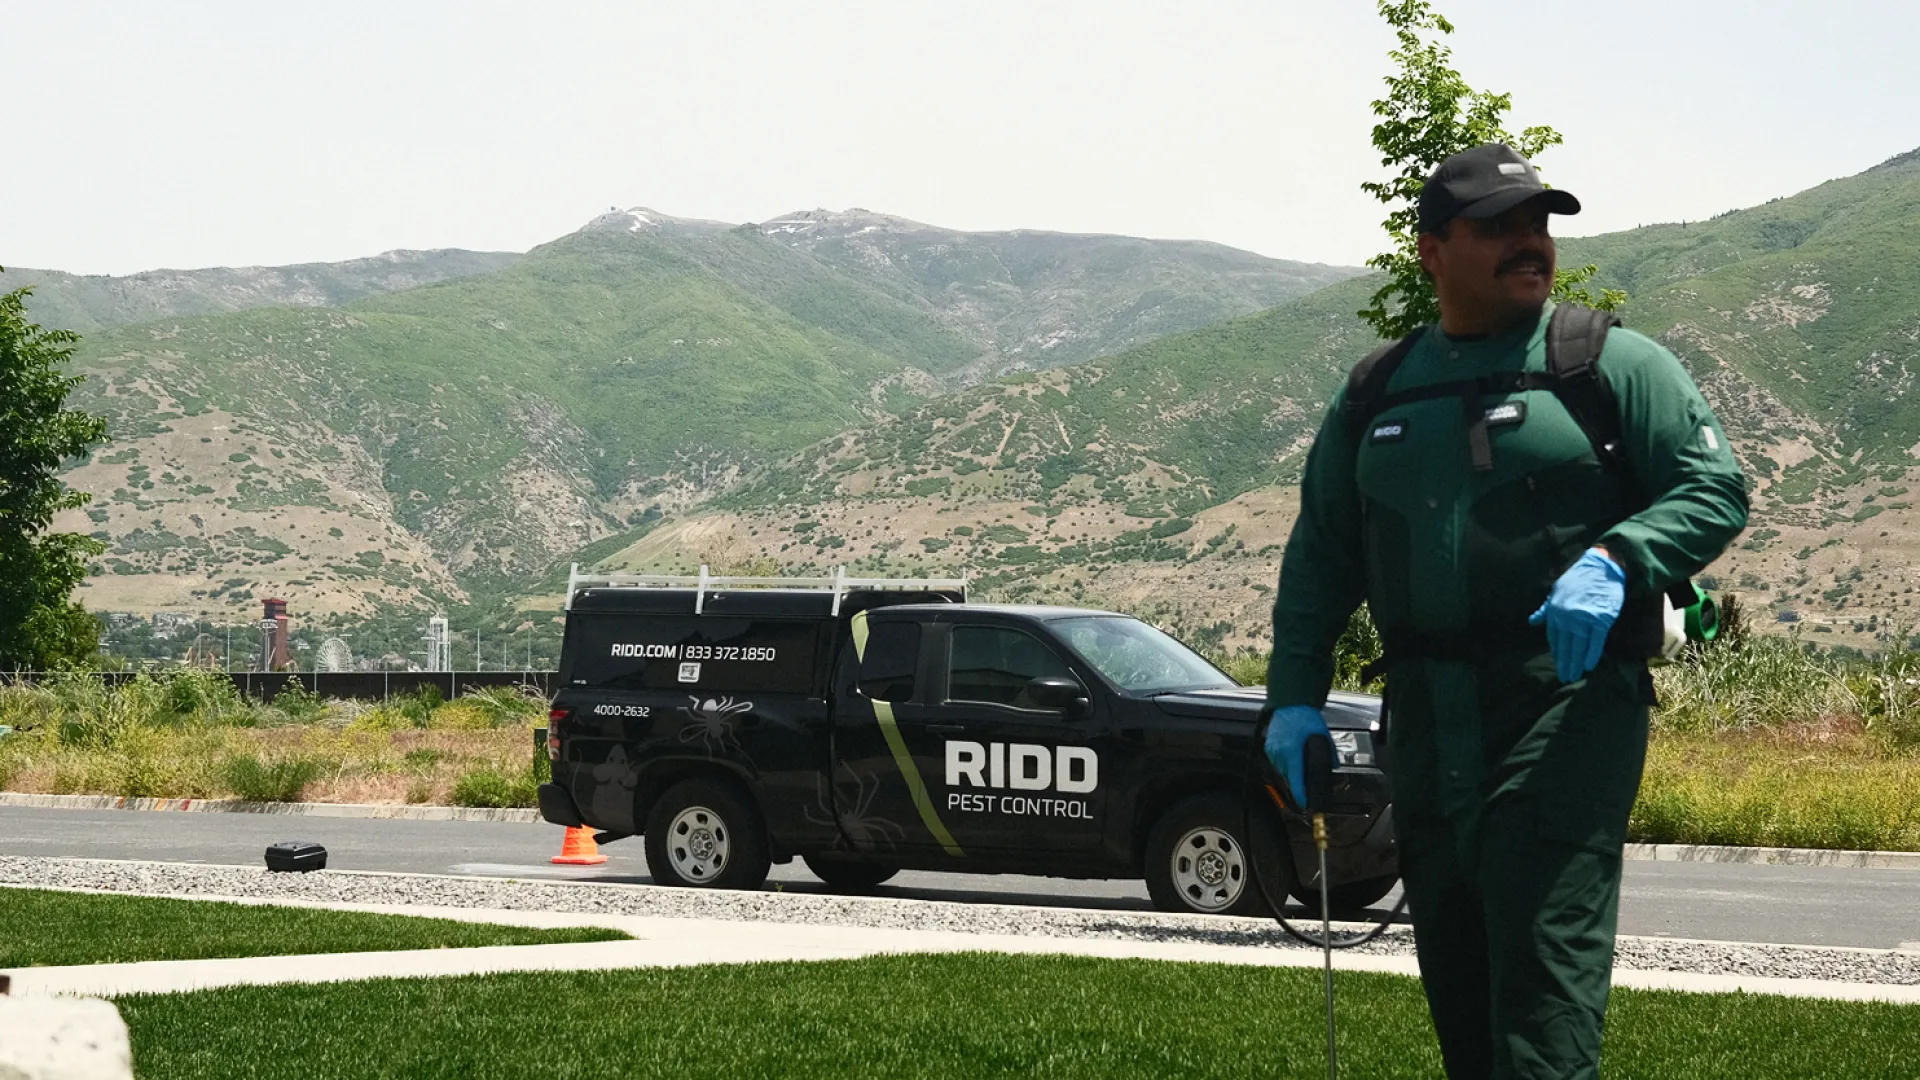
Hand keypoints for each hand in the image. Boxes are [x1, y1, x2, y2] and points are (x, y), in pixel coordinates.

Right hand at [1263, 704, 1328, 811]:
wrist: (1290, 702)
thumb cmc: (1305, 716)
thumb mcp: (1322, 735)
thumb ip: (1328, 754)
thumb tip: (1333, 767)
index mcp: (1292, 753)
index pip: (1296, 781)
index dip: (1301, 796)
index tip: (1306, 804)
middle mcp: (1280, 754)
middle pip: (1290, 778)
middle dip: (1298, 783)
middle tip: (1307, 784)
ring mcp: (1272, 750)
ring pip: (1283, 771)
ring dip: (1292, 772)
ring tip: (1301, 765)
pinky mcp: (1268, 747)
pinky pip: (1278, 762)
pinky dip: (1285, 763)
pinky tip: (1293, 757)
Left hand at [1529, 548, 1626, 682]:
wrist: (1602, 567)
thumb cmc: (1579, 579)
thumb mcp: (1557, 591)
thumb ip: (1545, 609)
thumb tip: (1532, 621)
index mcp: (1555, 611)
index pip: (1554, 637)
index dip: (1557, 651)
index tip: (1558, 663)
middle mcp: (1567, 617)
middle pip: (1565, 645)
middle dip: (1564, 662)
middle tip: (1564, 678)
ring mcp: (1583, 619)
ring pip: (1578, 646)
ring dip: (1575, 663)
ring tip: (1573, 677)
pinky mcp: (1600, 620)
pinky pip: (1595, 641)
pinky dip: (1591, 654)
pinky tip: (1588, 666)